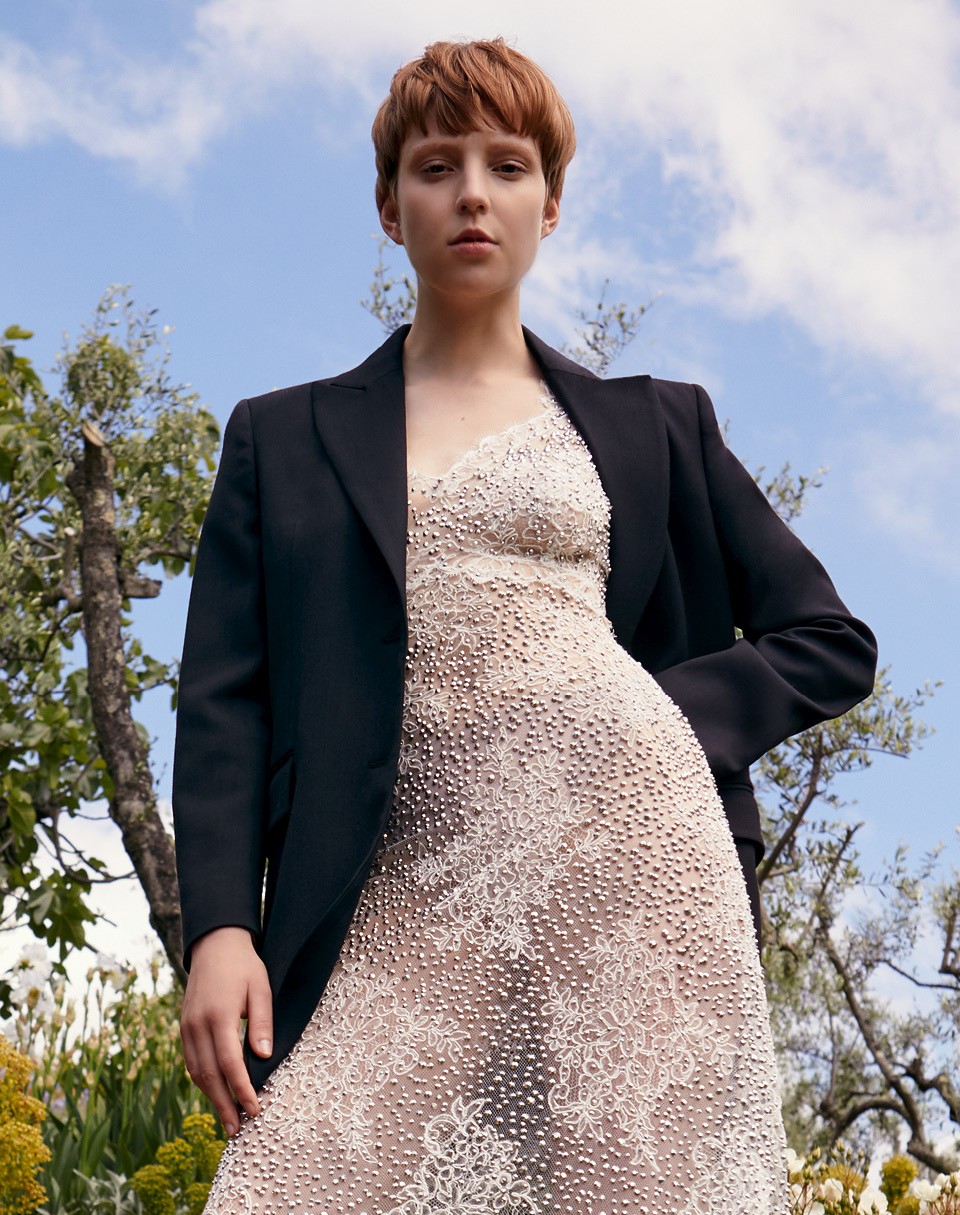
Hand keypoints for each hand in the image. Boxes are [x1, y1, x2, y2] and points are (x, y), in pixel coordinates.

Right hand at [180, 926, 272, 1135]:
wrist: (215, 945)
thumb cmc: (244, 966)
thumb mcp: (261, 988)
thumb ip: (262, 1023)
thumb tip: (263, 1058)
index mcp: (218, 1015)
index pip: (230, 1063)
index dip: (242, 1089)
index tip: (255, 1109)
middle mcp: (197, 1025)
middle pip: (209, 1075)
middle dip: (224, 1105)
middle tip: (237, 1130)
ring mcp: (187, 1028)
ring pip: (196, 1072)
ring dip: (211, 1098)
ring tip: (227, 1120)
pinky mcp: (184, 1028)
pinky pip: (190, 1061)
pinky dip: (202, 1081)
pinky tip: (214, 1093)